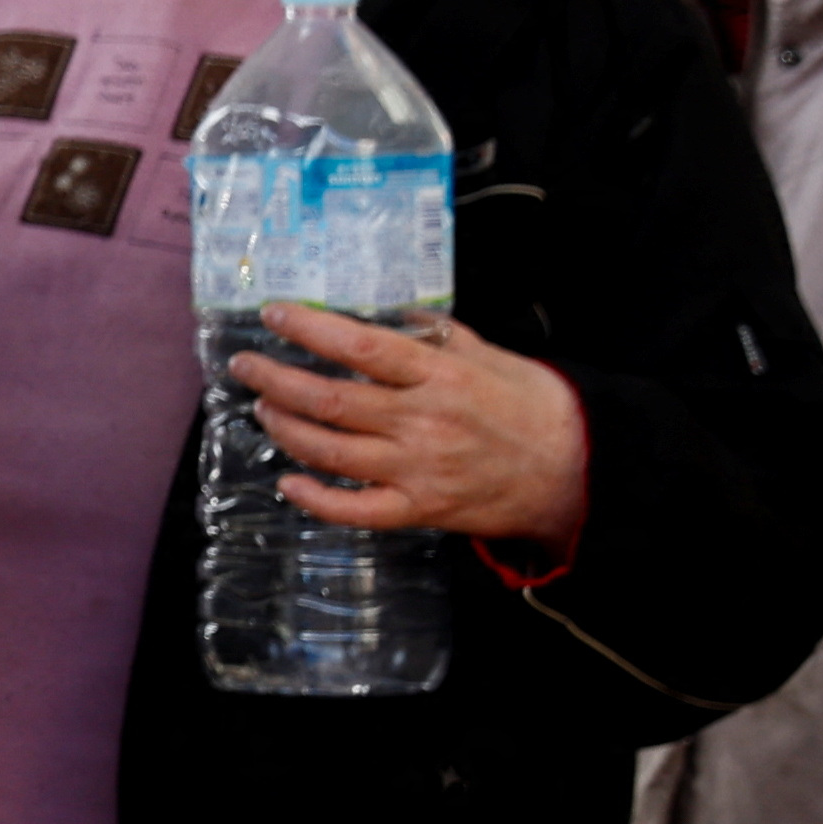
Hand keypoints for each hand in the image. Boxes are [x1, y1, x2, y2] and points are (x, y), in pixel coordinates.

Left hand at [233, 305, 592, 550]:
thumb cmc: (531, 405)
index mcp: (439, 375)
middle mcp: (422, 421)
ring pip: (330, 450)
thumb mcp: (488, 354)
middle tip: (245, 366)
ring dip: (285, 427)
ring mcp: (418, 468)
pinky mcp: (419, 508)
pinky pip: (355, 510)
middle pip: (330, 398)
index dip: (309, 328)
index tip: (274, 314)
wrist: (577, 471)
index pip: (360, 345)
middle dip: (275, 379)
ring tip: (263, 408)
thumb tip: (390, 313)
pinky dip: (315, 498)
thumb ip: (435, 334)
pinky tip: (288, 480)